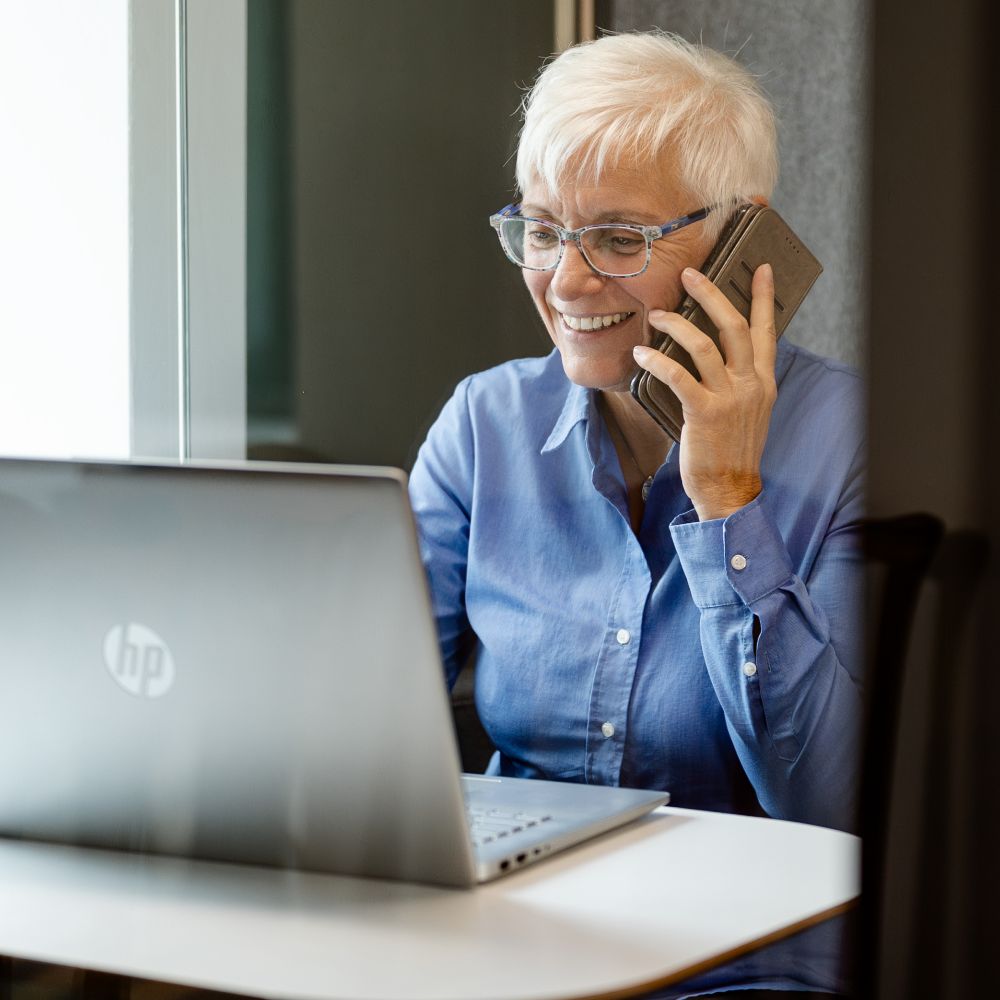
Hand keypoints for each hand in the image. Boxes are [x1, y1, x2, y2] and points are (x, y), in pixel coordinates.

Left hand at [633, 263, 776, 520]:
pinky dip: (657, 361)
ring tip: (657, 315)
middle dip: (711, 295)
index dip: (763, 298)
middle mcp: (750, 385)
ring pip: (704, 346)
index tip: (760, 269)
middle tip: (689, 275)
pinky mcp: (704, 413)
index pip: (766, 331)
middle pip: (734, 326)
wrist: (729, 489)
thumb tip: (720, 354)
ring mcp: (729, 399)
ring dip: (677, 324)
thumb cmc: (731, 449)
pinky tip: (642, 354)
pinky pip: (677, 376)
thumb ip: (741, 381)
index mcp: (763, 381)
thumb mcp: (749, 411)